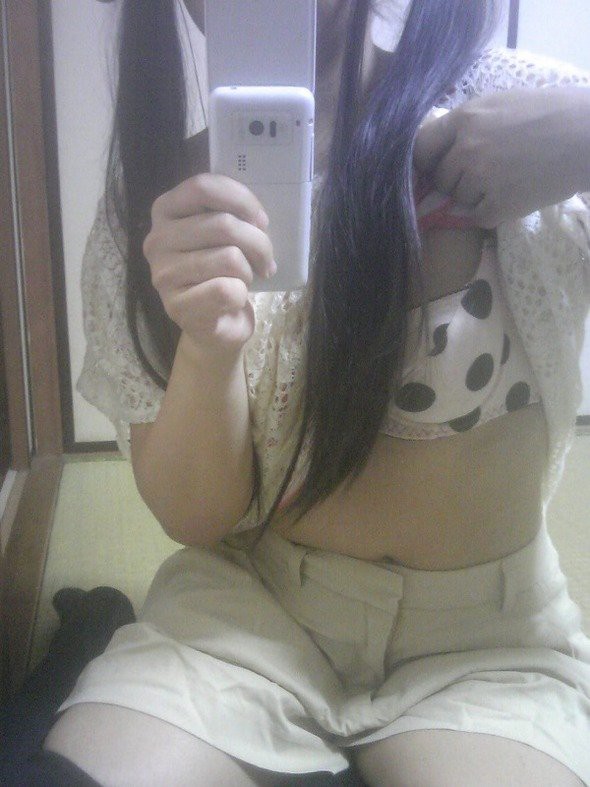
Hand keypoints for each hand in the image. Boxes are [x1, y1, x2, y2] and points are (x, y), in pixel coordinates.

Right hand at [143, 172, 274, 355]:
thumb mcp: (221, 235)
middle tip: (265, 259)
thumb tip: (258, 219)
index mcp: (165, 211)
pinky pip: (227, 290)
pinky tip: (235, 299)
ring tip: (245, 279)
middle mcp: (156, 240)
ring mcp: (163, 274)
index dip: (241, 199)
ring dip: (249, 271)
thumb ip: (229, 214)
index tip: (262, 220)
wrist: (215, 326)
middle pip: (223, 224)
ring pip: (229, 258)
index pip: (203, 187)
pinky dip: (242, 295)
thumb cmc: (221, 273)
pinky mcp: (176, 306)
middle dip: (258, 243)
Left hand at [414, 86, 589, 228]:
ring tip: (509, 178)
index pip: (421, 146)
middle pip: (441, 179)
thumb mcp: (501, 103)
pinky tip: (515, 194)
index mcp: (465, 118)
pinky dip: (493, 212)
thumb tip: (440, 148)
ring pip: (459, 200)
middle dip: (457, 180)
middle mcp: (467, 148)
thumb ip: (468, 124)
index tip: (432, 168)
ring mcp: (482, 178)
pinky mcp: (499, 205)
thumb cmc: (551, 112)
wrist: (589, 134)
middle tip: (488, 172)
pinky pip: (478, 217)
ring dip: (477, 196)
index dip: (425, 161)